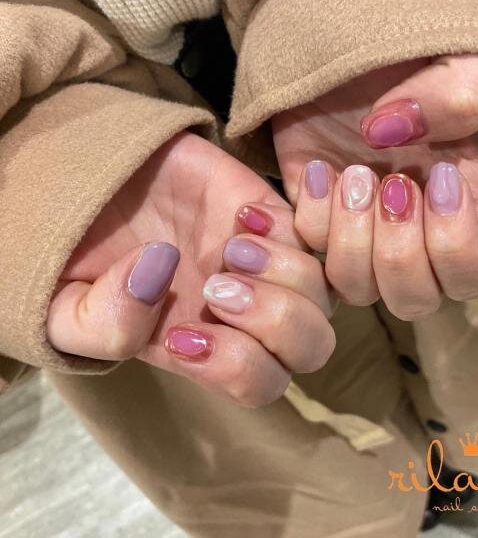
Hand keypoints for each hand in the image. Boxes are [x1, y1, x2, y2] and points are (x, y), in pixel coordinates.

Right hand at [47, 132, 335, 406]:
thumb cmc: (84, 252)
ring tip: (231, 246)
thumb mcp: (64, 306)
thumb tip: (160, 276)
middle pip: (312, 346)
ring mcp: (266, 262)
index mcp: (205, 348)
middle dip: (274, 321)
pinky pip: (321, 231)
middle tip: (217, 286)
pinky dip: (298, 227)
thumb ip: (100, 323)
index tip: (183, 334)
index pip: (260, 383)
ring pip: (324, 291)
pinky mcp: (275, 214)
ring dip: (283, 272)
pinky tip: (243, 214)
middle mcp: (247, 312)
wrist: (101, 184)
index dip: (236, 367)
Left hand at [272, 55, 477, 319]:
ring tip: (351, 174)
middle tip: (389, 181)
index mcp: (462, 208)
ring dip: (352, 238)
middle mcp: (413, 233)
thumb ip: (459, 98)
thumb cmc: (415, 54)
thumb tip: (388, 137)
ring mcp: (360, 231)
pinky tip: (315, 168)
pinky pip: (308, 250)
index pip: (472, 274)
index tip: (437, 177)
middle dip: (398, 250)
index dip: (454, 245)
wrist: (351, 45)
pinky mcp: (313, 217)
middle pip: (412, 300)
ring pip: (357, 289)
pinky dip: (310, 214)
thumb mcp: (461, 60)